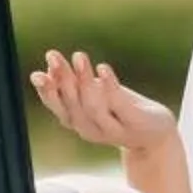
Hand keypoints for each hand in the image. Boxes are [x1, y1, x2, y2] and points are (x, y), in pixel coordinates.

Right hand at [30, 49, 176, 153]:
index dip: (46, 91)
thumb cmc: (119, 111)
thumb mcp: (92, 96)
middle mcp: (90, 129)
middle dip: (62, 80)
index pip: (56, 107)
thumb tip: (43, 70)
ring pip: (92, 107)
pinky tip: (103, 68)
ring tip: (79, 56)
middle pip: (72, 105)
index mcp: (77, 122)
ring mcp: (113, 129)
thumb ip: (70, 86)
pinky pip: (120, 106)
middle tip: (54, 56)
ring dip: (83, 81)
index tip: (37, 73)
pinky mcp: (134, 123)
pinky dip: (109, 87)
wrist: (155, 135)